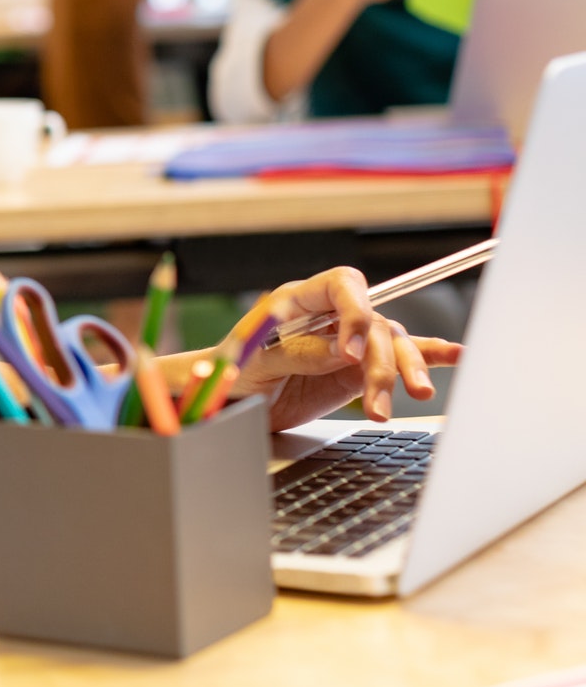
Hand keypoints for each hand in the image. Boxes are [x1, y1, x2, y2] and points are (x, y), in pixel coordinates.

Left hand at [225, 268, 459, 428]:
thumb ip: (296, 353)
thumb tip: (340, 351)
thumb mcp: (254, 361)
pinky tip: (453, 356)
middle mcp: (328, 317)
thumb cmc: (233, 369)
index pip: (340, 287)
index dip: (353, 313)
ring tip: (414, 397)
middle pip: (373, 323)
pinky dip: (426, 356)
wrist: (233, 399)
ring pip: (389, 344)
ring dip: (403, 371)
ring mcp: (346, 343)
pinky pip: (394, 359)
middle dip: (384, 357)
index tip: (348, 353)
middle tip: (380, 393)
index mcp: (298, 301)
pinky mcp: (355, 371)